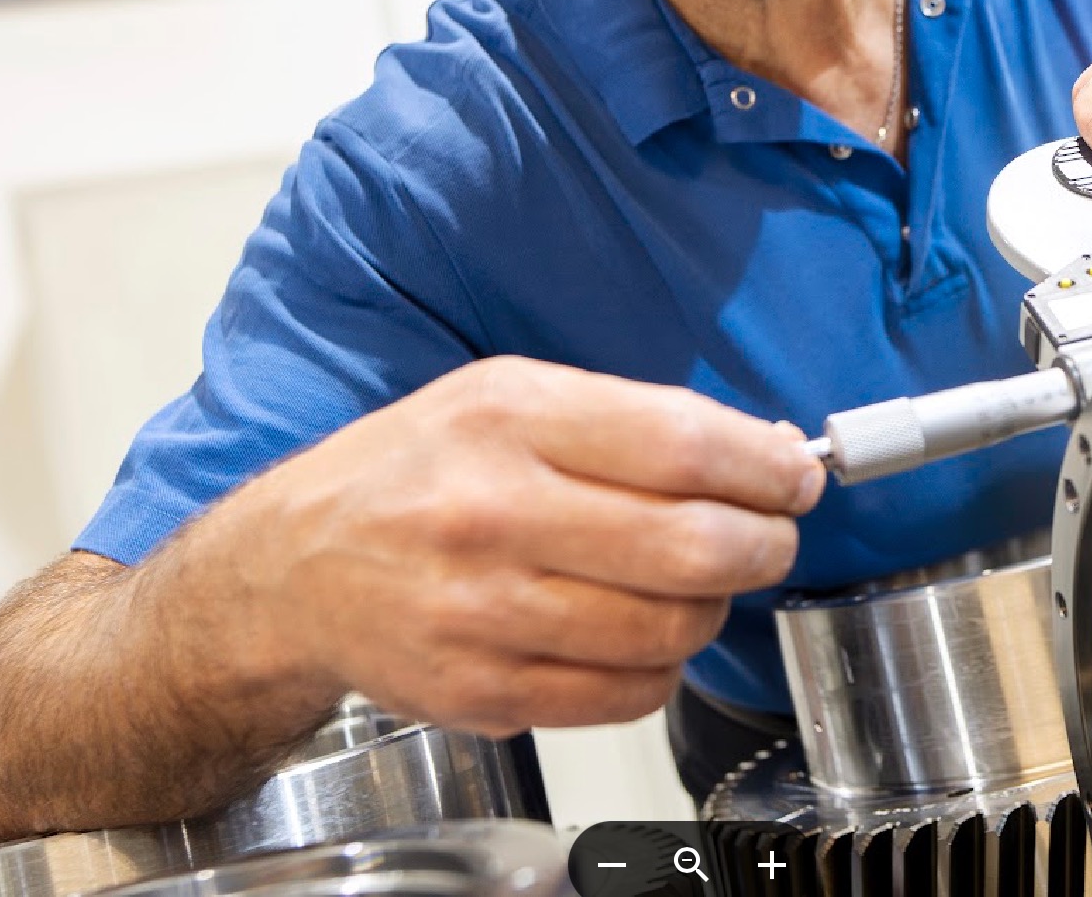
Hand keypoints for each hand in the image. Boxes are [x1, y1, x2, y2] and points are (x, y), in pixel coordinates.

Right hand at [212, 356, 823, 734]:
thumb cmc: (411, 475)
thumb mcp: (505, 398)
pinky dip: (660, 667)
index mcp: (505, 420)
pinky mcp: (482, 691)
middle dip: (763, 544)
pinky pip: (627, 693)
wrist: (294, 569)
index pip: (681, 444)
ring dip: (712, 609)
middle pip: (691, 545)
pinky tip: (639, 633)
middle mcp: (489, 514)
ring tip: (697, 584)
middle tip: (770, 537)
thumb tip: (761, 455)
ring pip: (670, 628)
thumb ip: (629, 420)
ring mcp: (482, 613)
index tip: (797, 478)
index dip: (766, 467)